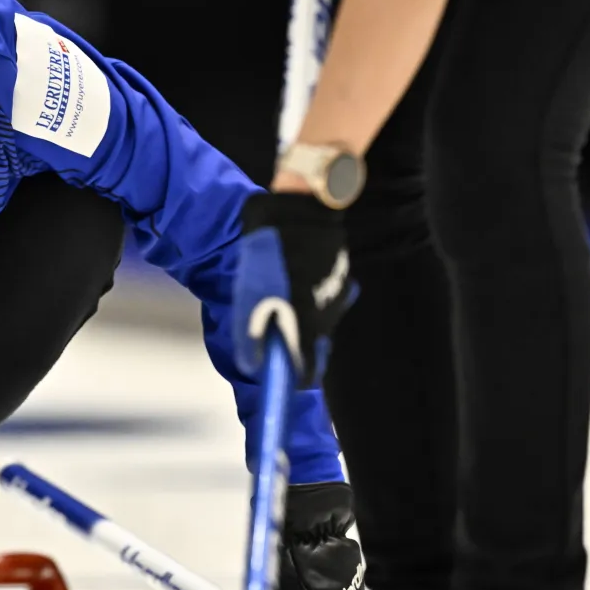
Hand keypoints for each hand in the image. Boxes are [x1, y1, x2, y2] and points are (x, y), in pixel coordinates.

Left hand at [231, 191, 355, 387]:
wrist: (302, 208)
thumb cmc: (270, 253)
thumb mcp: (249, 295)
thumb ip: (250, 334)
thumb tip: (251, 365)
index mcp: (308, 327)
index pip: (306, 374)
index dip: (292, 380)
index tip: (280, 379)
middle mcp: (330, 317)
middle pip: (312, 346)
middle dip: (292, 345)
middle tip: (268, 332)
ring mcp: (338, 294)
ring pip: (318, 320)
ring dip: (298, 316)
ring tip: (276, 294)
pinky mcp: (340, 275)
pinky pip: (323, 296)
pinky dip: (307, 295)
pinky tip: (292, 276)